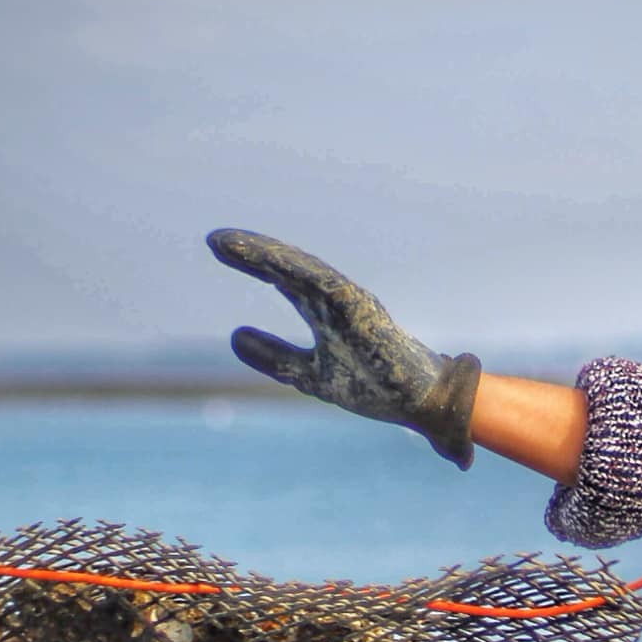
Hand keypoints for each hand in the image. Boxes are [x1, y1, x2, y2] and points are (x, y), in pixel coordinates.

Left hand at [208, 228, 481, 468]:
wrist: (425, 402)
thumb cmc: (375, 385)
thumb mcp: (311, 375)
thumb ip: (275, 356)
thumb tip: (235, 337)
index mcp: (326, 312)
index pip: (283, 279)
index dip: (253, 262)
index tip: (218, 246)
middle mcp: (338, 301)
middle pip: (290, 268)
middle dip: (254, 252)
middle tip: (216, 240)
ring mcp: (353, 305)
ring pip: (305, 272)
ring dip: (271, 257)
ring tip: (234, 245)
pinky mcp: (366, 315)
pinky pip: (328, 289)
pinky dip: (301, 274)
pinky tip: (275, 264)